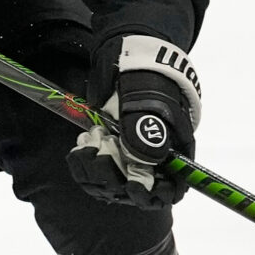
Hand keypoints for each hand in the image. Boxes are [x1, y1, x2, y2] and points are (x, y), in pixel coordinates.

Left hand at [68, 35, 201, 208]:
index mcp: (174, 151)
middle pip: (136, 191)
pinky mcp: (108, 153)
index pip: (170, 190)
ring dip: (95, 169)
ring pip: (112, 184)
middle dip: (114, 176)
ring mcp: (129, 157)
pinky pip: (95, 173)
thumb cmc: (145, 78)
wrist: (123, 59)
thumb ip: (145, 137)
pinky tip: (80, 145)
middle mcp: (153, 160)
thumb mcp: (148, 103)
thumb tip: (147, 170)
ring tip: (90, 139)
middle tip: (101, 147)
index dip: (153, 196)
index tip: (132, 187)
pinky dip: (84, 163)